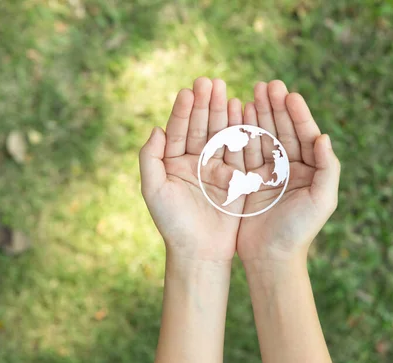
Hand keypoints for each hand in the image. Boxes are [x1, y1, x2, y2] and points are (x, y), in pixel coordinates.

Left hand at [139, 77, 244, 260]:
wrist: (200, 252)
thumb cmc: (172, 224)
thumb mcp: (154, 190)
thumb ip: (150, 159)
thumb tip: (155, 129)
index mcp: (174, 163)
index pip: (177, 131)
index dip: (182, 111)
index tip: (188, 91)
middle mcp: (195, 162)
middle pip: (200, 127)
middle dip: (205, 104)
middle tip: (210, 81)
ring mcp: (217, 168)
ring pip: (220, 134)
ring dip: (222, 113)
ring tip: (225, 92)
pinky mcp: (236, 178)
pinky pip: (238, 151)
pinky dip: (241, 132)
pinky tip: (242, 113)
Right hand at [237, 80, 340, 263]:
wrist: (270, 258)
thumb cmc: (299, 231)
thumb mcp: (322, 200)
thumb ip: (328, 168)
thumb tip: (324, 136)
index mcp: (310, 170)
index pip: (305, 135)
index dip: (298, 114)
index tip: (289, 94)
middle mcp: (290, 168)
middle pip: (283, 130)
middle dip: (276, 107)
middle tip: (268, 85)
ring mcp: (268, 172)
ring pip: (263, 136)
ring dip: (258, 114)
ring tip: (251, 92)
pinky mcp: (248, 179)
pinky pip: (245, 151)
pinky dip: (241, 132)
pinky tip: (237, 115)